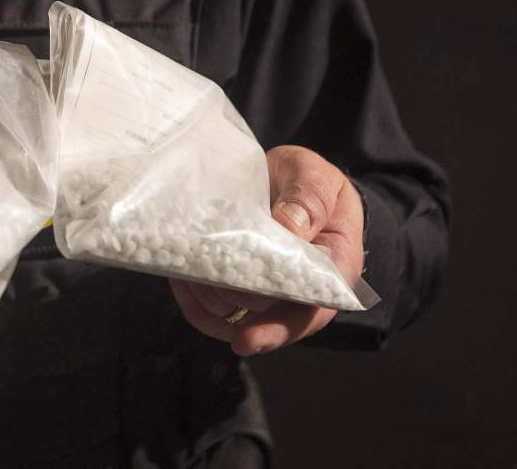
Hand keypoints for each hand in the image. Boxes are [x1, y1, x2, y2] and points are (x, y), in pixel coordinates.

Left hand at [169, 145, 364, 355]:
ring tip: (187, 274)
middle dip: (231, 309)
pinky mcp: (239, 284)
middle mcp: (301, 289)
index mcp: (334, 268)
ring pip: (235, 316)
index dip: (279, 330)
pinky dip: (195, 299)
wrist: (285, 178)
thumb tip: (290, 226)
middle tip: (201, 283)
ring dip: (208, 302)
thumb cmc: (308, 179)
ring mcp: (267, 290)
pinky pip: (213, 307)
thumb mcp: (315, 176)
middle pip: (266, 319)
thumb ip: (310, 197)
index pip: (311, 311)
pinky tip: (182, 279)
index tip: (247, 339)